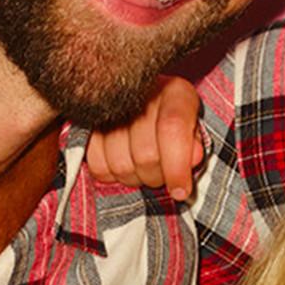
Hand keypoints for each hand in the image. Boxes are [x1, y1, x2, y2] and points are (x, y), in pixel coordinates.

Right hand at [81, 76, 205, 199]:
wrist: (148, 111)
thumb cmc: (179, 129)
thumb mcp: (197, 135)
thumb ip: (197, 145)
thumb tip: (194, 157)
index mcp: (175, 93)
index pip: (172, 129)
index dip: (176, 166)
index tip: (180, 191)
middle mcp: (141, 95)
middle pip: (145, 155)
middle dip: (156, 175)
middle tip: (161, 172)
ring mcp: (110, 109)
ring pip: (121, 165)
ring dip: (134, 177)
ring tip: (142, 167)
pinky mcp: (87, 125)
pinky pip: (98, 166)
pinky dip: (111, 175)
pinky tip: (123, 162)